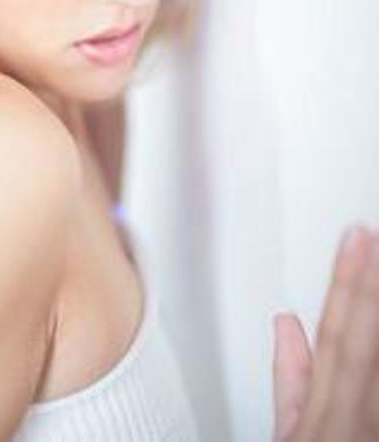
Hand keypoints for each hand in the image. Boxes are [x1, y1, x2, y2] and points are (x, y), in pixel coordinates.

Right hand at [272, 225, 378, 441]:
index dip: (345, 282)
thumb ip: (290, 378)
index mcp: (325, 420)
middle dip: (368, 285)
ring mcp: (378, 428)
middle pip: (365, 341)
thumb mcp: (290, 437)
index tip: (354, 237)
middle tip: (373, 235)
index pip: (335, 336)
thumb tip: (286, 322)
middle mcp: (360, 422)